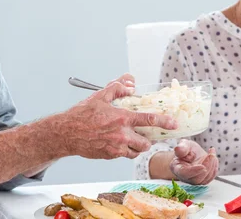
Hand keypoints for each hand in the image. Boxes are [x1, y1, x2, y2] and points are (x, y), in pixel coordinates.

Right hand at [60, 74, 176, 159]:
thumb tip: (130, 84)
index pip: (148, 119)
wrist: (66, 133)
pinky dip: (127, 151)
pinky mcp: (110, 155)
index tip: (174, 124)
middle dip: (149, 140)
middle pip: (146, 142)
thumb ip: (117, 88)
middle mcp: (121, 134)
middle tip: (148, 135)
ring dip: (138, 146)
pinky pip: (125, 155)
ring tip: (135, 139)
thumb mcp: (100, 95)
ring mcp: (115, 147)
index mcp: (121, 118)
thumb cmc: (81, 114)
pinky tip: (121, 143)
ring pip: (137, 151)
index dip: (164, 121)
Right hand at [169, 139, 217, 184]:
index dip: (194, 171)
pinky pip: (211, 177)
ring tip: (212, 153)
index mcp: (178, 168)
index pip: (185, 173)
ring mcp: (194, 180)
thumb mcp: (184, 144)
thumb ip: (181, 147)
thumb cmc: (186, 149)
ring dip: (212, 166)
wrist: (191, 153)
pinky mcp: (203, 180)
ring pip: (205, 179)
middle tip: (211, 155)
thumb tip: (177, 149)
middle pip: (197, 179)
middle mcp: (185, 177)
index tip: (202, 166)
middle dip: (206, 166)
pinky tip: (213, 158)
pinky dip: (214, 167)